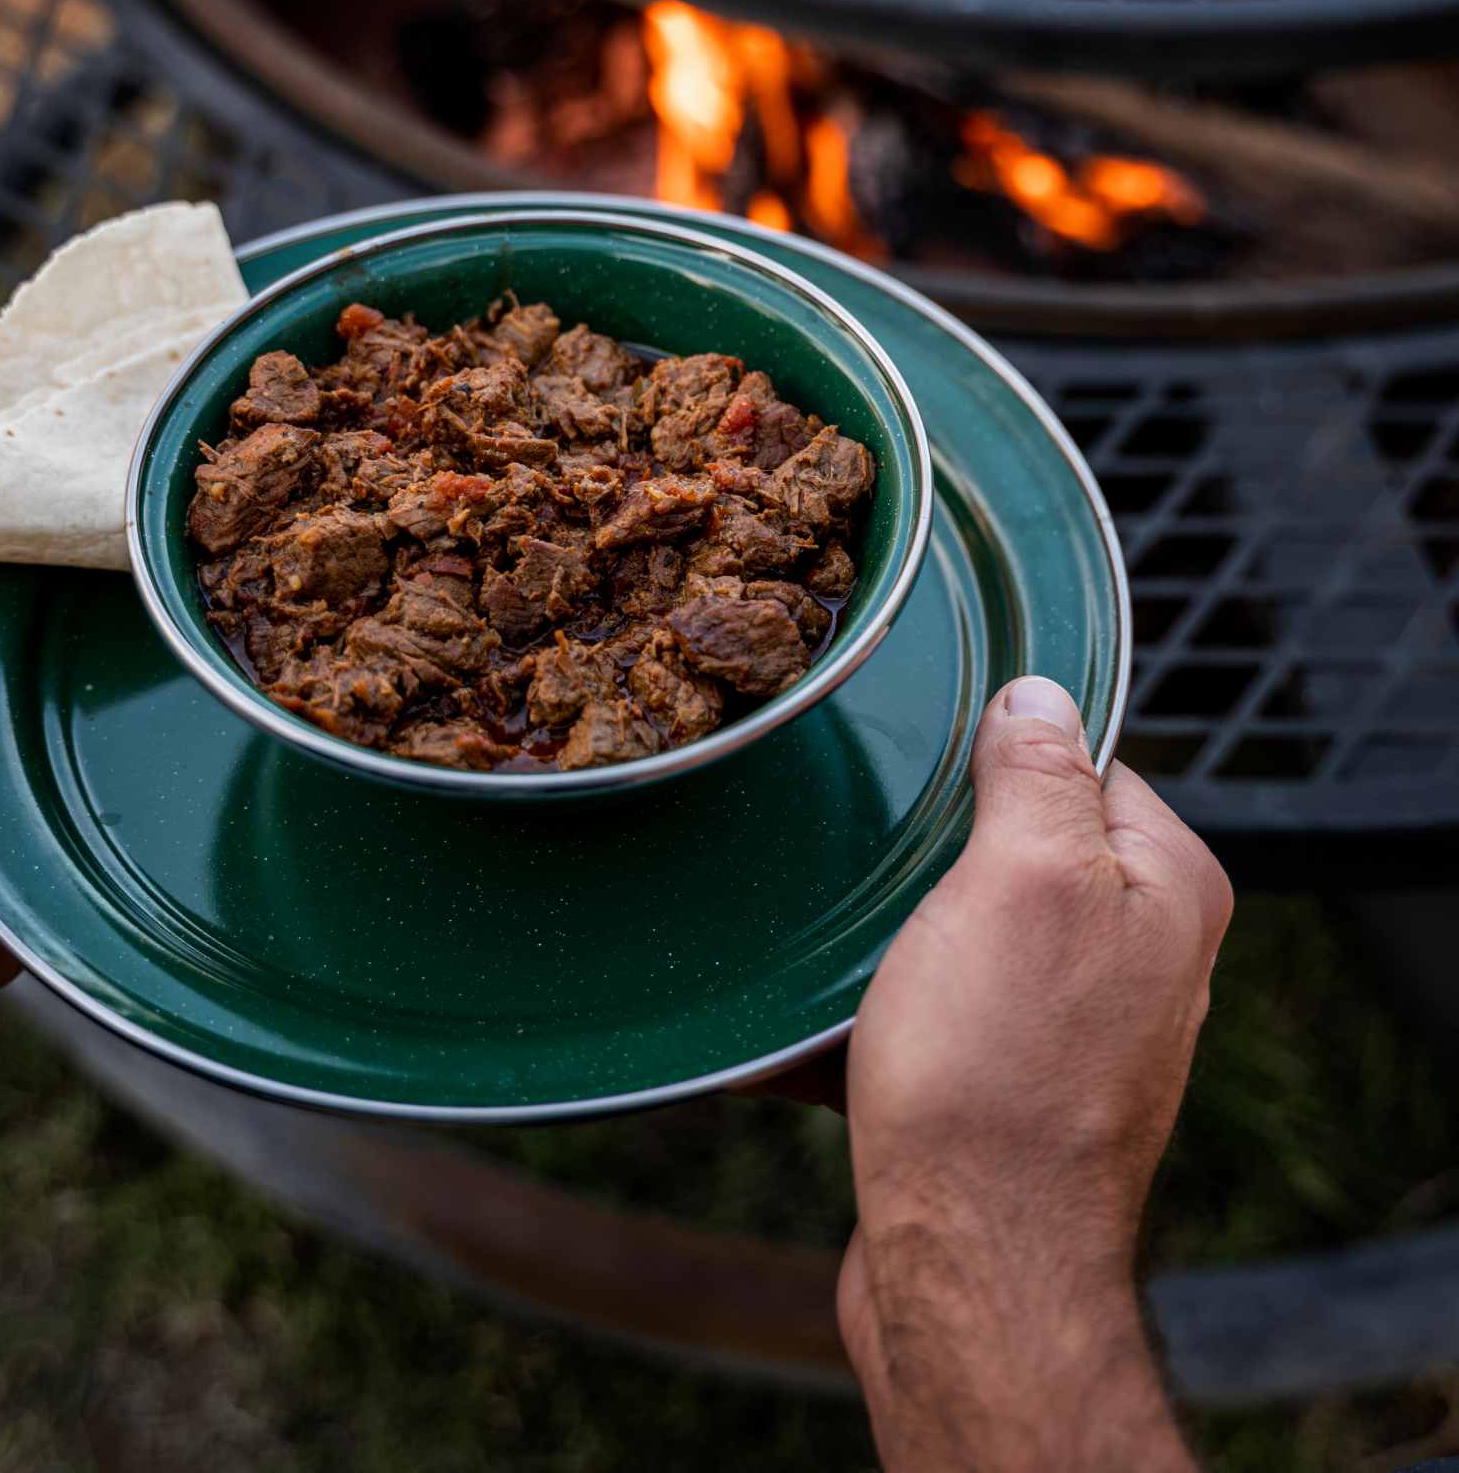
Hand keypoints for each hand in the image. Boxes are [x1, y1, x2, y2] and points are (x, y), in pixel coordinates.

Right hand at [838, 676, 1230, 1472]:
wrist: (963, 1268)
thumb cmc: (1000, 1075)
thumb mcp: (1025, 880)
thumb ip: (1041, 773)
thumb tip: (1039, 691)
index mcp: (1164, 890)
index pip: (1087, 763)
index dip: (1001, 749)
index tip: (924, 750)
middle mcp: (1131, 958)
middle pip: (1010, 850)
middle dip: (923, 849)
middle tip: (856, 845)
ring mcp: (1065, 1029)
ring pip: (953, 934)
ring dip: (879, 936)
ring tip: (814, 933)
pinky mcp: (998, 1090)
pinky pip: (921, 1017)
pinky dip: (862, 1014)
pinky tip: (796, 1019)